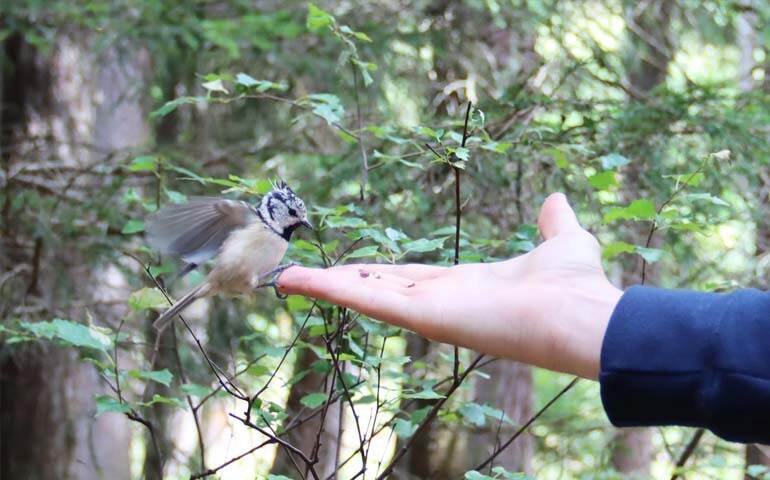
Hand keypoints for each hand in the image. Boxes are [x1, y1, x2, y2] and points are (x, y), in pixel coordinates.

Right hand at [278, 193, 621, 378]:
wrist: (585, 314)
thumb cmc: (576, 286)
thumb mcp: (562, 240)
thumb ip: (553, 222)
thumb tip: (556, 199)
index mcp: (464, 286)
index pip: (409, 279)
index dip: (378, 274)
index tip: (352, 269)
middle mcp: (440, 302)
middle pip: (377, 288)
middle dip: (340, 282)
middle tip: (302, 276)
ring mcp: (429, 312)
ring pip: (363, 296)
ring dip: (323, 286)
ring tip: (285, 279)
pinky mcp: (423, 316)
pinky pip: (367, 302)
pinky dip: (330, 290)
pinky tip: (298, 281)